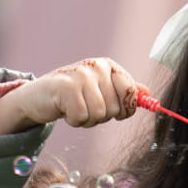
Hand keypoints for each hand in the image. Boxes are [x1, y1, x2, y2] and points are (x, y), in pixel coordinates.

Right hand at [14, 57, 138, 128]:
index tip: (115, 111)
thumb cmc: (73, 95)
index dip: (125, 108)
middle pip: (116, 107)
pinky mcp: (66, 88)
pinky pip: (82, 117)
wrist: (38, 97)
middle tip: (86, 107)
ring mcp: (81, 75)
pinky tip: (65, 110)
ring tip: (75, 108)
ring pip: (100, 114)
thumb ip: (124, 91)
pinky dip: (74, 121)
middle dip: (102, 116)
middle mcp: (96, 66)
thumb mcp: (100, 90)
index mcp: (108, 66)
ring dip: (87, 119)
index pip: (131, 91)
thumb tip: (148, 94)